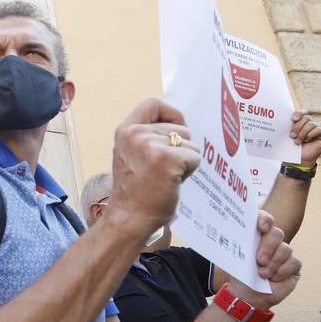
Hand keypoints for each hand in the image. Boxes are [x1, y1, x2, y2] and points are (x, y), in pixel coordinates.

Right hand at [106, 98, 201, 240]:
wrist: (128, 218)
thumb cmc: (136, 192)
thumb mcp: (132, 155)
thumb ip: (149, 137)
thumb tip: (181, 128)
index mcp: (126, 130)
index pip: (153, 103)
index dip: (170, 114)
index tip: (174, 131)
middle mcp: (135, 134)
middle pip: (179, 127)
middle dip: (180, 148)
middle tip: (163, 169)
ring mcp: (150, 145)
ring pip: (189, 143)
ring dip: (185, 161)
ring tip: (166, 177)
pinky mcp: (166, 159)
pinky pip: (194, 157)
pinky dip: (190, 171)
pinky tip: (172, 182)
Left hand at [227, 211, 300, 308]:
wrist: (249, 296)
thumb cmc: (242, 276)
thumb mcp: (237, 259)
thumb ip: (241, 246)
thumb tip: (236, 234)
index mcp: (256, 236)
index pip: (263, 220)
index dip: (264, 219)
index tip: (262, 227)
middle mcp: (271, 242)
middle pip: (277, 233)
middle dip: (268, 246)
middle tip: (259, 260)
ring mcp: (284, 253)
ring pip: (286, 249)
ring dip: (273, 264)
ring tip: (262, 274)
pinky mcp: (294, 265)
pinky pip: (294, 262)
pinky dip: (282, 271)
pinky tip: (274, 279)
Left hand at [289, 112, 320, 165]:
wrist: (299, 159)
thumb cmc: (293, 146)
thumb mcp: (290, 135)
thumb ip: (290, 126)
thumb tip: (284, 119)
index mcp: (301, 121)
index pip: (302, 112)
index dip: (299, 113)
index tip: (293, 119)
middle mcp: (310, 123)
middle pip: (306, 118)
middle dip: (298, 126)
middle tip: (292, 135)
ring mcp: (317, 128)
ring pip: (311, 124)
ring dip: (302, 133)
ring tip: (297, 141)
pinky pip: (318, 129)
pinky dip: (310, 135)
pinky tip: (306, 140)